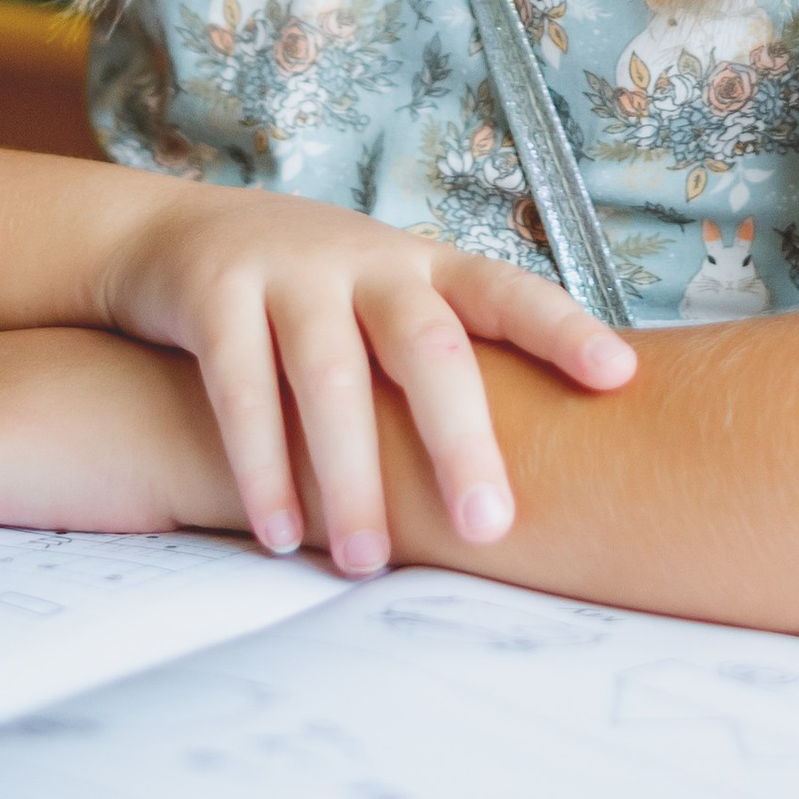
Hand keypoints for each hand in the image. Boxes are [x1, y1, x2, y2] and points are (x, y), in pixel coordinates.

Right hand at [107, 187, 635, 579]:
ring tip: (366, 563)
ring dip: (351, 477)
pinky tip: (278, 532)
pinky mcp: (217, 291)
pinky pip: (241, 388)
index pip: (505, 293)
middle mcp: (367, 260)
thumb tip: (555, 473)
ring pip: (330, 377)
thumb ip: (446, 364)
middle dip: (459, 438)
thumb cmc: (315, 299)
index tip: (620, 376)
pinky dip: (261, 466)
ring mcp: (290, 270)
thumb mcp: (384, 305)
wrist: (178, 235)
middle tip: (489, 528)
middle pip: (425, 345)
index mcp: (423, 267)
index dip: (562, 330)